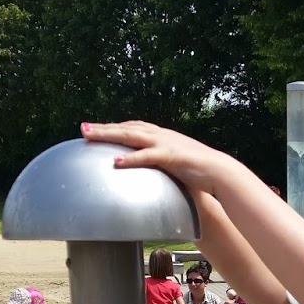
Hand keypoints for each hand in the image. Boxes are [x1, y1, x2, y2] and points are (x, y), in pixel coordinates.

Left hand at [81, 120, 227, 196]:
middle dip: (103, 128)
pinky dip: (131, 158)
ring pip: (131, 135)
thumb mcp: (176, 165)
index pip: (133, 128)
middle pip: (126, 128)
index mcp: (162, 137)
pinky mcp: (171, 156)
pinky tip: (115, 162)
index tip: (96, 129)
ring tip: (89, 135)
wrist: (220, 172)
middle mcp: (161, 135)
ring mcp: (165, 143)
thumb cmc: (200, 173)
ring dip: (108, 134)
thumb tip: (151, 176)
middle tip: (82, 128)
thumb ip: (162, 166)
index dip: (114, 127)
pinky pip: (147, 156)